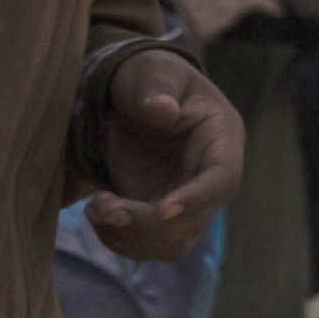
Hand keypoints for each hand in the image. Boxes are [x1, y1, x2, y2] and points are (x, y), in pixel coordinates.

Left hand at [86, 47, 244, 259]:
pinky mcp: (160, 214)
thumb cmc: (148, 77)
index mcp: (221, 137)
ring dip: (130, 236)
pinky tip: (98, 211)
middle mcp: (210, 175)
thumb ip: (156, 88)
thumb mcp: (151, 72)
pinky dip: (118, 239)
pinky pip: (148, 244)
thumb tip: (163, 109)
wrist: (130, 96)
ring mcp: (186, 199)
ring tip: (96, 207)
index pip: (223, 178)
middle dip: (144, 222)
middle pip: (195, 220)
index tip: (160, 210)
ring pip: (172, 242)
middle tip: (100, 205)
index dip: (196, 199)